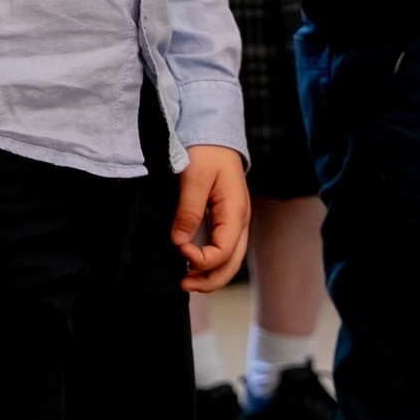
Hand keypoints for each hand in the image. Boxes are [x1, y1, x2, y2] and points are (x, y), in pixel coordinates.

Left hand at [173, 144, 250, 291]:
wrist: (215, 134)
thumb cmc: (206, 152)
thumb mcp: (195, 177)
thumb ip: (189, 209)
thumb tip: (179, 242)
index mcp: (236, 212)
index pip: (224, 251)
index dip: (202, 259)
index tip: (179, 250)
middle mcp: (239, 222)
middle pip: (231, 264)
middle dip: (208, 280)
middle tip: (182, 284)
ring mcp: (234, 223)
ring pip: (229, 261)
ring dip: (209, 275)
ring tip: (185, 281)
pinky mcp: (225, 221)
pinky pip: (222, 250)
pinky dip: (209, 263)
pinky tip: (190, 265)